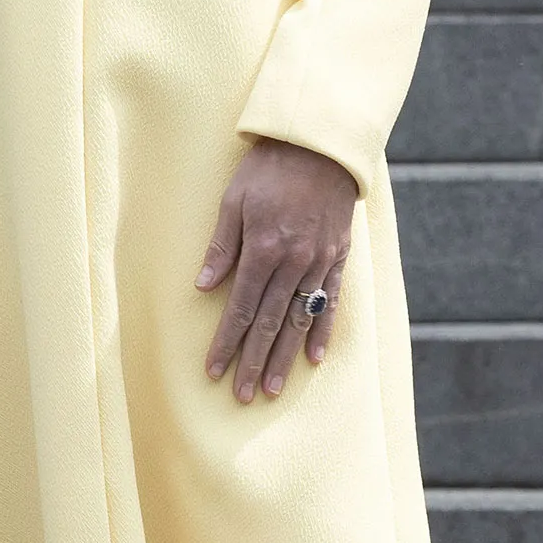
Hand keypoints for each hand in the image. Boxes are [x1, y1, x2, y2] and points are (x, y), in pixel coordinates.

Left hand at [197, 137, 357, 402]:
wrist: (317, 146)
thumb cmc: (267, 169)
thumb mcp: (233, 200)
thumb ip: (221, 246)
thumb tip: (203, 287)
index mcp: (263, 249)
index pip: (240, 308)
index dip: (226, 342)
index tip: (214, 370)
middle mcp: (293, 263)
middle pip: (269, 323)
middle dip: (253, 361)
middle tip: (243, 396)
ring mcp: (319, 263)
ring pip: (299, 321)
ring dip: (284, 357)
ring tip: (272, 388)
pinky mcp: (338, 258)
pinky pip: (331, 304)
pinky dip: (321, 333)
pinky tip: (313, 359)